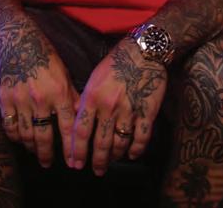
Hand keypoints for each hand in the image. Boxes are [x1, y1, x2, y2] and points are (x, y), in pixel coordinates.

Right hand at [0, 35, 76, 167]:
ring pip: (26, 135)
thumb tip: (82, 114)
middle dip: (47, 155)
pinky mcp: (5, 99)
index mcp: (59, 92)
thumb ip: (72, 96)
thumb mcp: (64, 73)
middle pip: (44, 137)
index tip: (74, 163)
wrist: (16, 40)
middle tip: (49, 164)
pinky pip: (10, 126)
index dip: (72, 148)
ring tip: (35, 152)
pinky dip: (15, 137)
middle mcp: (41, 99)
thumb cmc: (44, 55)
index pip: (68, 128)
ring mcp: (21, 100)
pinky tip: (20, 139)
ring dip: (31, 148)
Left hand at [68, 40, 167, 173]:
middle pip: (100, 143)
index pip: (80, 132)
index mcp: (92, 98)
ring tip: (112, 162)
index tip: (75, 163)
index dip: (77, 151)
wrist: (143, 51)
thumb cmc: (116, 62)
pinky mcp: (147, 112)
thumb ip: (86, 102)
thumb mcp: (94, 79)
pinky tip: (132, 155)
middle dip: (97, 161)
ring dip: (115, 157)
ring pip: (120, 143)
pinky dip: (136, 150)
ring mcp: (129, 111)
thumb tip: (78, 124)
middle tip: (96, 170)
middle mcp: (109, 107)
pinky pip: (141, 138)